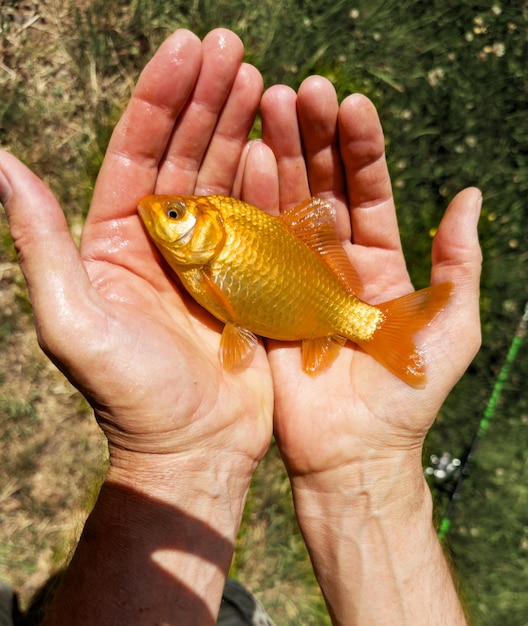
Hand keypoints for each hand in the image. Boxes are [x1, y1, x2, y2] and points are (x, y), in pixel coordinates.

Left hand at [0, 29, 273, 482]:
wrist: (191, 447)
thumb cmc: (128, 394)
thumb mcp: (72, 320)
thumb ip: (41, 242)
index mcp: (118, 240)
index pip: (137, 150)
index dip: (160, 97)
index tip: (187, 48)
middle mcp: (164, 240)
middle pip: (185, 153)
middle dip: (207, 98)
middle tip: (233, 49)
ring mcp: (212, 257)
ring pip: (225, 177)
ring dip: (241, 127)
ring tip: (262, 81)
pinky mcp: (250, 278)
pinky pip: (261, 219)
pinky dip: (271, 181)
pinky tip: (280, 144)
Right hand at [261, 77, 481, 482]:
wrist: (354, 449)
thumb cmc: (408, 393)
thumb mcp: (451, 323)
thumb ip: (459, 261)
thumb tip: (469, 195)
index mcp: (376, 260)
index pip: (366, 189)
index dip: (360, 147)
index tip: (351, 104)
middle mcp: (330, 259)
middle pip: (320, 185)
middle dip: (312, 136)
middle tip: (300, 90)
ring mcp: (291, 275)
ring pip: (283, 205)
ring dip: (279, 155)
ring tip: (269, 106)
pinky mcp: (260, 296)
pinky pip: (254, 244)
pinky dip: (250, 203)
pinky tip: (248, 160)